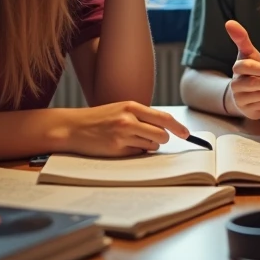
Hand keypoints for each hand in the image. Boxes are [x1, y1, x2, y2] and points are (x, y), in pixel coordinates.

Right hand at [62, 100, 191, 156]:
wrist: (73, 127)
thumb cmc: (99, 119)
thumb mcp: (121, 109)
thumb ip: (141, 116)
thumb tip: (165, 128)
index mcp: (131, 106)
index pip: (163, 117)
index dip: (178, 127)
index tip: (186, 134)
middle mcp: (128, 120)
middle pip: (162, 135)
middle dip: (162, 139)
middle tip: (153, 138)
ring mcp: (122, 135)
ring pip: (151, 145)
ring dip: (147, 145)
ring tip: (131, 139)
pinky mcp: (116, 150)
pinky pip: (138, 153)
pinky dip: (135, 151)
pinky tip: (121, 146)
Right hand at [223, 20, 259, 118]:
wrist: (243, 92)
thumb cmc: (250, 69)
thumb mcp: (248, 53)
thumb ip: (241, 38)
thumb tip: (229, 22)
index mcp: (237, 69)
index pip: (249, 68)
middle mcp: (236, 85)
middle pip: (254, 85)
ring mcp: (241, 100)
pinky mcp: (248, 112)